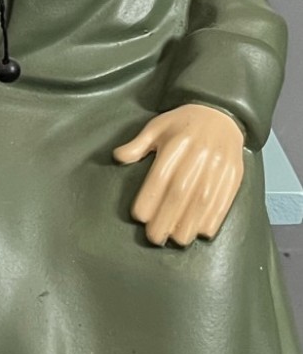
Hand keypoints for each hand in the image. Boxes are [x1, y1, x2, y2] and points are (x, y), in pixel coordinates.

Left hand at [113, 104, 243, 246]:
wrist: (222, 114)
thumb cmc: (184, 123)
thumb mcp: (158, 126)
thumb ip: (138, 144)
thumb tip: (118, 157)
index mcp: (177, 142)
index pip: (161, 175)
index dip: (150, 198)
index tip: (140, 217)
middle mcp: (199, 154)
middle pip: (181, 191)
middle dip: (166, 218)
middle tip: (154, 237)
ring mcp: (219, 164)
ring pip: (203, 200)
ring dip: (189, 224)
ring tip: (177, 240)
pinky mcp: (235, 173)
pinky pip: (225, 200)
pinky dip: (213, 219)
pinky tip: (201, 232)